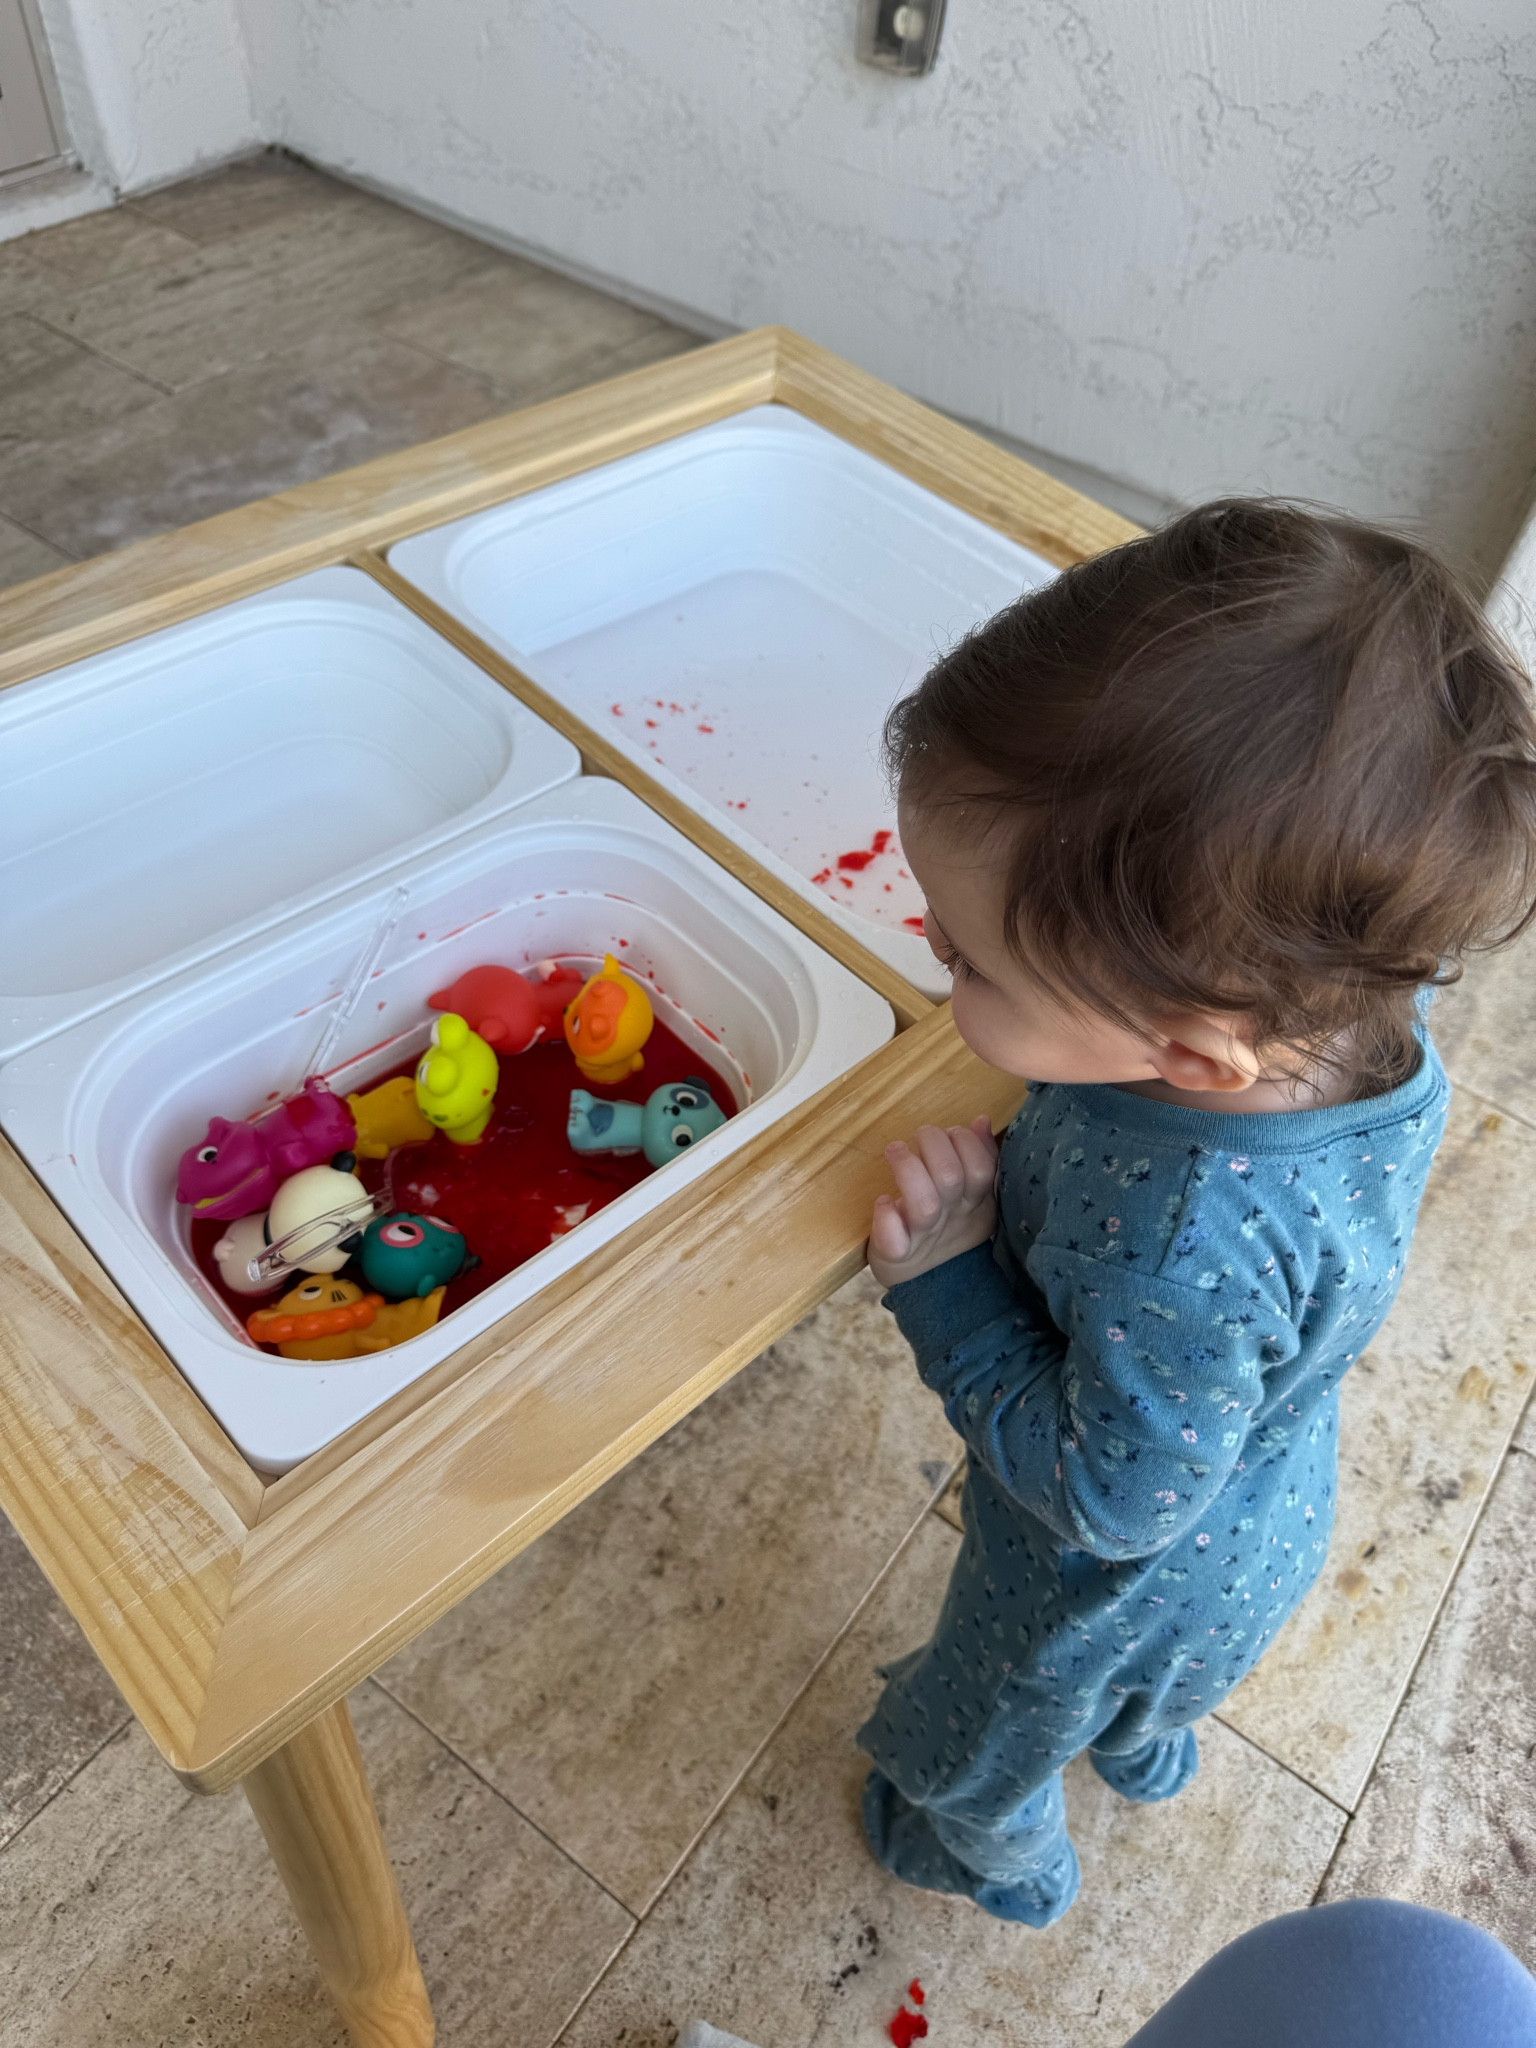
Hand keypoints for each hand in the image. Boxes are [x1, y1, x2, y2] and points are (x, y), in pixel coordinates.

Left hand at [868, 1117, 998, 1287]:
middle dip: (934, 1146)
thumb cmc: (947, 1225)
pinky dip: (886, 1218)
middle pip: (950, 1178)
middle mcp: (950, 1216)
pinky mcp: (895, 1252)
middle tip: (921, 1135)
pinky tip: (883, 1201)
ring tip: (895, 1149)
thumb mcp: (971, 1195)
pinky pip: (893, 1239)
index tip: (950, 1132)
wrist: (930, 1283)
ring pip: (924, 1204)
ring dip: (908, 1169)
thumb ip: (979, 1156)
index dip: (966, 1143)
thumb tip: (982, 1120)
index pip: (981, 1169)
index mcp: (972, 1201)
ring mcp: (922, 1235)